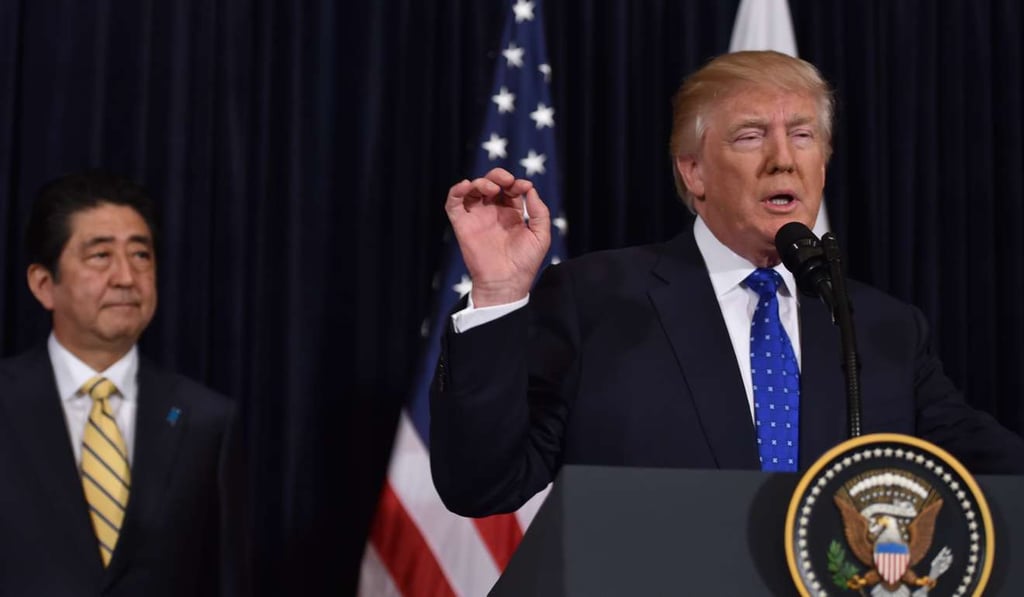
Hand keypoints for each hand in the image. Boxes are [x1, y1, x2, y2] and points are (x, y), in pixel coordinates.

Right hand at [445, 168, 550, 306]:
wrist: (506, 283)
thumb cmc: (525, 263)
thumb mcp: (540, 235)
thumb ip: (539, 211)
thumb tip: (530, 188)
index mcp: (511, 214)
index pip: (511, 189)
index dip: (517, 183)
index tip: (524, 187)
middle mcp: (492, 213)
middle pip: (491, 183)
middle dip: (498, 176)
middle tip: (506, 181)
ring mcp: (476, 217)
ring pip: (472, 189)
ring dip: (481, 181)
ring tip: (491, 188)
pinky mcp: (462, 224)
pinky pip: (453, 203)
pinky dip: (456, 190)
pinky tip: (466, 185)